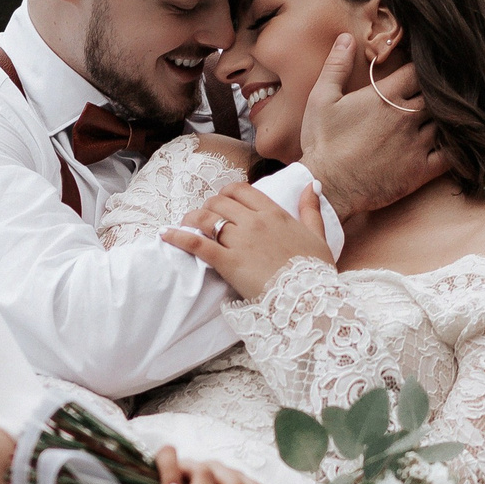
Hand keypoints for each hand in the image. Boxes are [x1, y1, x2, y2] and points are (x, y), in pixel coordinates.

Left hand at [161, 181, 334, 297]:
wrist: (309, 299)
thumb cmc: (315, 271)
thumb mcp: (318, 236)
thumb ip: (311, 209)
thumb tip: (313, 184)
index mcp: (275, 214)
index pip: (242, 191)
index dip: (227, 194)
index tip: (222, 202)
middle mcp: (255, 222)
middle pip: (220, 203)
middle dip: (208, 207)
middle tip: (203, 217)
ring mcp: (240, 241)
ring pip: (207, 218)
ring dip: (192, 218)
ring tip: (184, 223)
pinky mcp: (228, 262)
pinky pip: (197, 244)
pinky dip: (178, 237)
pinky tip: (165, 234)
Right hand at [298, 33, 446, 219]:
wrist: (327, 186)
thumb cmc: (322, 143)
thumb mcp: (322, 99)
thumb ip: (336, 66)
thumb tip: (345, 37)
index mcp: (385, 96)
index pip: (417, 71)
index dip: (422, 69)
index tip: (422, 70)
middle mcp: (406, 116)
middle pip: (437, 95)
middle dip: (440, 92)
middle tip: (443, 92)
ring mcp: (416, 144)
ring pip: (447, 123)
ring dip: (450, 118)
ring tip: (453, 116)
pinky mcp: (420, 170)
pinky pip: (451, 156)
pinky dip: (458, 148)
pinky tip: (459, 144)